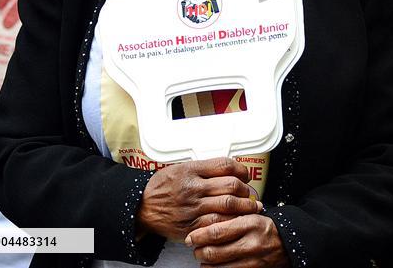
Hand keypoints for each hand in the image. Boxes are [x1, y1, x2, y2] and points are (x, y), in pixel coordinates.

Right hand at [137, 157, 261, 242]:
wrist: (140, 208)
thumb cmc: (161, 188)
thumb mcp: (180, 168)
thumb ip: (204, 168)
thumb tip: (230, 169)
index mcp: (191, 170)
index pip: (225, 165)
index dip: (242, 170)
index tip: (246, 175)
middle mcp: (193, 188)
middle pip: (231, 185)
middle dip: (246, 190)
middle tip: (249, 193)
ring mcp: (193, 208)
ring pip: (228, 205)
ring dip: (245, 207)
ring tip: (251, 207)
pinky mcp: (191, 226)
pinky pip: (218, 224)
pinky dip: (231, 222)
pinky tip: (237, 221)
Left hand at [186, 214, 289, 266]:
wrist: (289, 244)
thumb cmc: (267, 229)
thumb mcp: (252, 216)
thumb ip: (231, 217)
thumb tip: (204, 223)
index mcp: (250, 224)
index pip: (217, 231)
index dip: (199, 236)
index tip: (191, 237)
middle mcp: (251, 244)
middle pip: (213, 252)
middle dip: (199, 251)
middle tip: (196, 248)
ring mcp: (252, 261)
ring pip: (216, 267)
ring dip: (205, 264)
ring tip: (204, 257)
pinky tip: (214, 266)